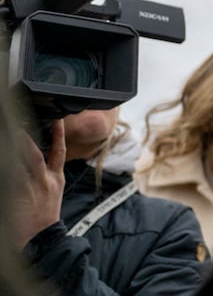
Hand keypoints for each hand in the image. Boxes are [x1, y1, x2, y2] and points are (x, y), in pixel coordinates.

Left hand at [13, 120, 64, 247]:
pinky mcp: (19, 195)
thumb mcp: (52, 195)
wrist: (42, 240)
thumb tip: (34, 164)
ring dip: (16, 149)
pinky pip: (11, 176)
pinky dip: (8, 168)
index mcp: (56, 179)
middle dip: (27, 139)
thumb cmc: (44, 219)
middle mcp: (46, 180)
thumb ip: (45, 179)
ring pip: (23, 162)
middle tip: (19, 125)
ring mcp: (32, 187)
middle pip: (36, 153)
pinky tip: (5, 162)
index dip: (59, 135)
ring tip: (9, 135)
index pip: (59, 152)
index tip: (58, 120)